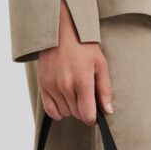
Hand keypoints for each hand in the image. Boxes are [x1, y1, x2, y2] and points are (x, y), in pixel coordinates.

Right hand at [37, 0, 112, 124]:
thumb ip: (104, 90)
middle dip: (84, 109)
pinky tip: (64, 102)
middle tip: (86, 96)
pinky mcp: (43, 85)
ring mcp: (52, 86)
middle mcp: (66, 86)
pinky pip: (50, 110)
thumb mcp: (100, 64)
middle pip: (77, 114)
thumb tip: (107, 111)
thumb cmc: (83, 45)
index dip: (93, 118)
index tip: (95, 114)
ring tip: (74, 93)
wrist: (61, 30)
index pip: (87, 114)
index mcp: (82, 81)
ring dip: (71, 108)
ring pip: (65, 113)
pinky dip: (58, 111)